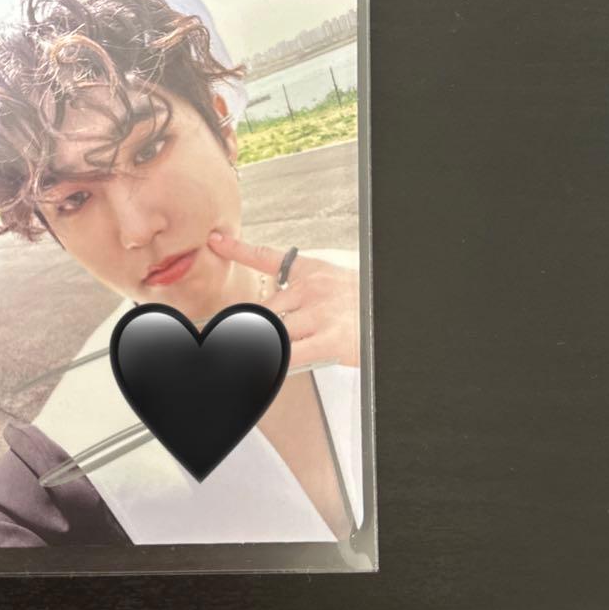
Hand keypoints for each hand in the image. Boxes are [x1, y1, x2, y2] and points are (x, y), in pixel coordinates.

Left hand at [206, 231, 359, 369]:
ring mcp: (320, 313)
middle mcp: (313, 288)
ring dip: (258, 345)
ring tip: (242, 352)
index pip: (269, 256)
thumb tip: (273, 313)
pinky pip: (290, 353)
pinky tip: (268, 367)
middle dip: (244, 329)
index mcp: (313, 272)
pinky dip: (274, 362)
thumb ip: (303, 294)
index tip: (216, 242)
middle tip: (223, 338)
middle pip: (263, 309)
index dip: (239, 248)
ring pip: (272, 331)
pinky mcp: (329, 339)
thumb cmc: (365, 305)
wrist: (392, 313)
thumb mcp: (335, 285)